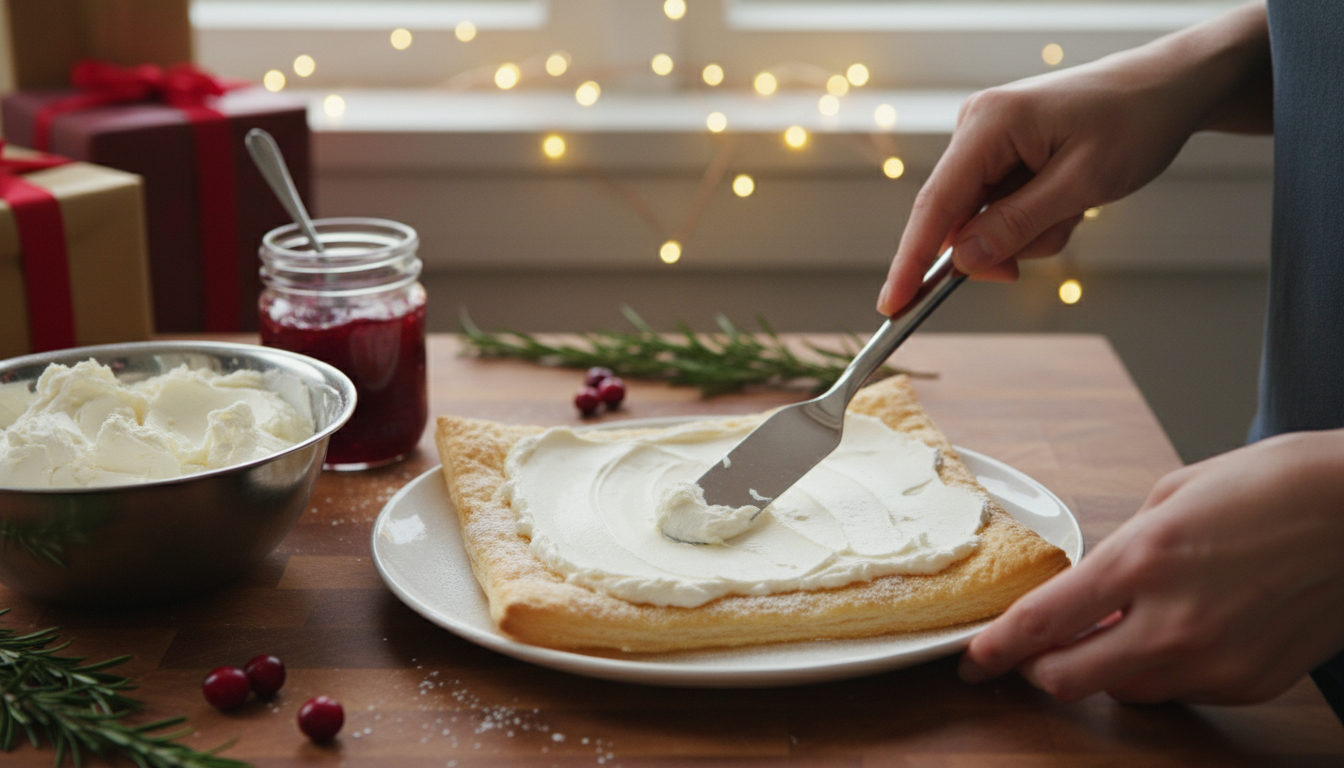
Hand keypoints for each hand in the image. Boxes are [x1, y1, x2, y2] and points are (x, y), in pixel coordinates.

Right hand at [877, 2, 1269, 314]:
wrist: (1168, 88)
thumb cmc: (1134, 123)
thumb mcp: (1081, 184)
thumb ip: (1017, 225)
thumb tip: (962, 262)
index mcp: (988, 124)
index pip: (934, 206)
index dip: (911, 261)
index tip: (893, 305)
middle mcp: (975, 128)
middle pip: (959, 219)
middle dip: (1005, 243)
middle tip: (1059, 228)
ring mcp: (986, 141)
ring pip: (983, 221)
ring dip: (1030, 231)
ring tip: (1077, 203)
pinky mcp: (1001, 154)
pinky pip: (1000, 209)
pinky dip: (1035, 218)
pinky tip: (1068, 197)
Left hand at [959, 429, 1343, 704]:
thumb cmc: (1273, 486)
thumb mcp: (1171, 496)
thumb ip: (1122, 551)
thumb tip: (1093, 589)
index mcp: (1143, 560)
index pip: (1043, 624)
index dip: (995, 649)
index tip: (973, 660)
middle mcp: (1174, 622)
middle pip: (1070, 680)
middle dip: (1041, 668)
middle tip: (1038, 649)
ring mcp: (1216, 661)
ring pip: (1125, 692)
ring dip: (1104, 669)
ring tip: (1122, 627)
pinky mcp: (1252, 682)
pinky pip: (1182, 691)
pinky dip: (1163, 670)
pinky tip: (1181, 631)